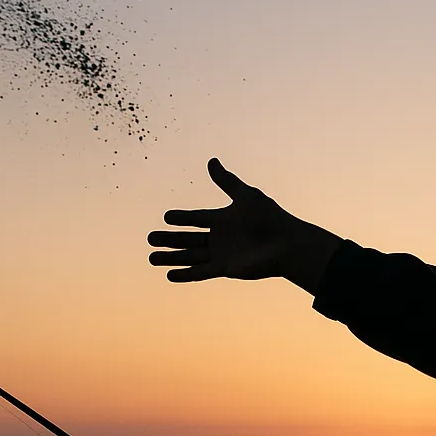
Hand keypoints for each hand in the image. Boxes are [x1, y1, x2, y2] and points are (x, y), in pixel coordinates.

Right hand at [148, 158, 343, 291]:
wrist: (285, 243)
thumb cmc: (269, 217)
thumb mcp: (244, 196)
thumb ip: (226, 181)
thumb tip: (211, 161)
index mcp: (224, 219)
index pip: (197, 219)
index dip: (181, 218)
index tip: (166, 217)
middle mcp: (221, 238)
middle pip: (189, 239)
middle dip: (169, 239)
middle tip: (150, 238)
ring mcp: (222, 254)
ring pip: (191, 256)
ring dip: (171, 257)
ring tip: (151, 258)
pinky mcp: (225, 268)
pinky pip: (201, 271)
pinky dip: (185, 274)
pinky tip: (169, 275)